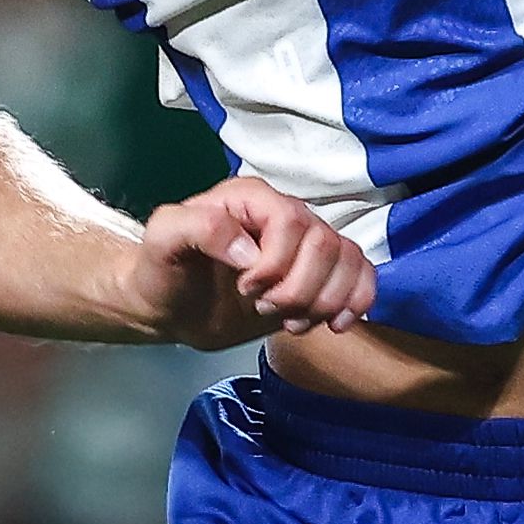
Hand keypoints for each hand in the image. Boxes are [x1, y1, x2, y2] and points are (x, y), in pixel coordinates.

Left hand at [134, 177, 375, 348]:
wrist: (171, 307)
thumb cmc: (163, 271)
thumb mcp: (162, 242)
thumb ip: (197, 229)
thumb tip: (249, 252)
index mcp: (251, 198)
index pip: (291, 221)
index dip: (276, 262)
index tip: (245, 288)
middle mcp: (285, 214)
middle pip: (324, 245)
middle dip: (297, 288)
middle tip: (262, 306)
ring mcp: (305, 245)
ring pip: (347, 260)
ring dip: (323, 301)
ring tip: (289, 320)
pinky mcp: (318, 275)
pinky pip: (361, 275)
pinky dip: (356, 302)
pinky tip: (332, 324)